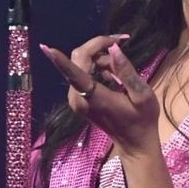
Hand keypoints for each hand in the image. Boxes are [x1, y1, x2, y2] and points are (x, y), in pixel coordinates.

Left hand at [39, 34, 159, 156]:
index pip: (73, 73)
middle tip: (120, 43)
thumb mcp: (142, 95)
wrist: (134, 143)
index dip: (60, 59)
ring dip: (100, 58)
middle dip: (98, 47)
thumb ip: (126, 71)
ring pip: (80, 63)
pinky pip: (82, 73)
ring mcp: (76, 100)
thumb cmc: (142, 120)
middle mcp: (78, 98)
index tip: (46, 48)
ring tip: (121, 72)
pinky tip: (113, 76)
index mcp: (93, 97)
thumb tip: (114, 48)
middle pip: (79, 59)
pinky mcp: (78, 99)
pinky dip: (97, 67)